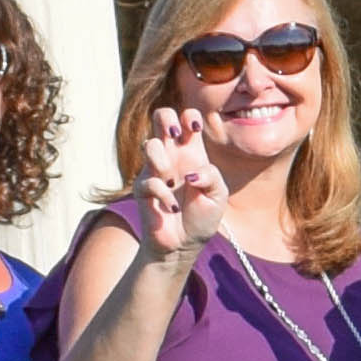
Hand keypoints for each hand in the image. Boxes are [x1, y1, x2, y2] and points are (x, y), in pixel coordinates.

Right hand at [131, 108, 221, 256]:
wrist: (185, 244)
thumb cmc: (202, 216)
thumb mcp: (218, 195)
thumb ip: (211, 177)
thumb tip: (191, 174)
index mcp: (192, 152)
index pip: (187, 118)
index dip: (190, 117)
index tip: (194, 129)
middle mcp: (172, 156)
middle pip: (160, 117)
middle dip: (166, 118)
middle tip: (175, 135)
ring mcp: (155, 170)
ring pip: (149, 144)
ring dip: (162, 159)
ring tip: (174, 180)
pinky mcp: (142, 189)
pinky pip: (149, 182)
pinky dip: (164, 195)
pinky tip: (173, 207)